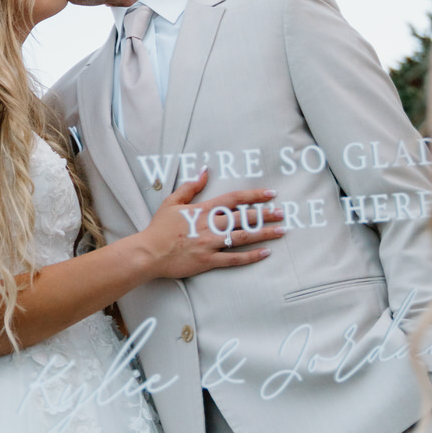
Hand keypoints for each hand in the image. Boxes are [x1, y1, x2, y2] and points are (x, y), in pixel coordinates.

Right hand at [139, 170, 283, 279]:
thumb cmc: (159, 228)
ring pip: (243, 237)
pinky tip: (265, 253)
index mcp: (203, 210)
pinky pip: (234, 259)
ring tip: (280, 231)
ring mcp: (210, 244)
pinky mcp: (208, 261)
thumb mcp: (172, 202)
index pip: (234, 199)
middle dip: (265, 215)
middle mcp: (210, 225)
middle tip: (282, 213)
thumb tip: (204, 171)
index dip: (253, 195)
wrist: (149, 252)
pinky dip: (250, 256)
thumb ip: (190, 187)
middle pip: (243, 217)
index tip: (270, 194)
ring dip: (264, 233)